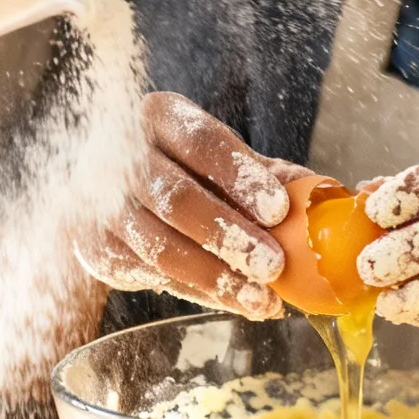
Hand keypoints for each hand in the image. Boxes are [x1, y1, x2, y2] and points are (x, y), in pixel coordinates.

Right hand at [83, 92, 291, 317]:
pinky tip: (233, 301)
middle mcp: (121, 156)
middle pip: (177, 198)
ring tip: (261, 299)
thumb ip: (266, 172)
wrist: (107, 189)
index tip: (280, 208)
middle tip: (274, 265)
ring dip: (215, 277)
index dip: (241, 175)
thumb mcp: (220, 157)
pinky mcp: (96, 247)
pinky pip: (151, 276)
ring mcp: (102, 205)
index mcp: (160, 117)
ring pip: (159, 246)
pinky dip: (197, 292)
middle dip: (230, 235)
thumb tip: (321, 192)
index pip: (201, 141)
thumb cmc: (183, 166)